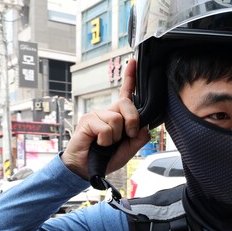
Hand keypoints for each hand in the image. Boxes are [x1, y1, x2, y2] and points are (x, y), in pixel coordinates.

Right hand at [61, 59, 150, 179]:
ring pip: (117, 119)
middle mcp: (107, 111)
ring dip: (116, 137)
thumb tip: (145, 126)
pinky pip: (106, 128)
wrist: (86, 169)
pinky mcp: (87, 120)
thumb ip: (139, 137)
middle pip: (127, 104)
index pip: (126, 93)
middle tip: (126, 136)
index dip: (130, 78)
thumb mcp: (129, 149)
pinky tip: (98, 143)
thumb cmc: (106, 158)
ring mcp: (96, 115)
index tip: (134, 62)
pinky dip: (106, 140)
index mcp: (118, 116)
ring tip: (106, 143)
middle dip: (132, 122)